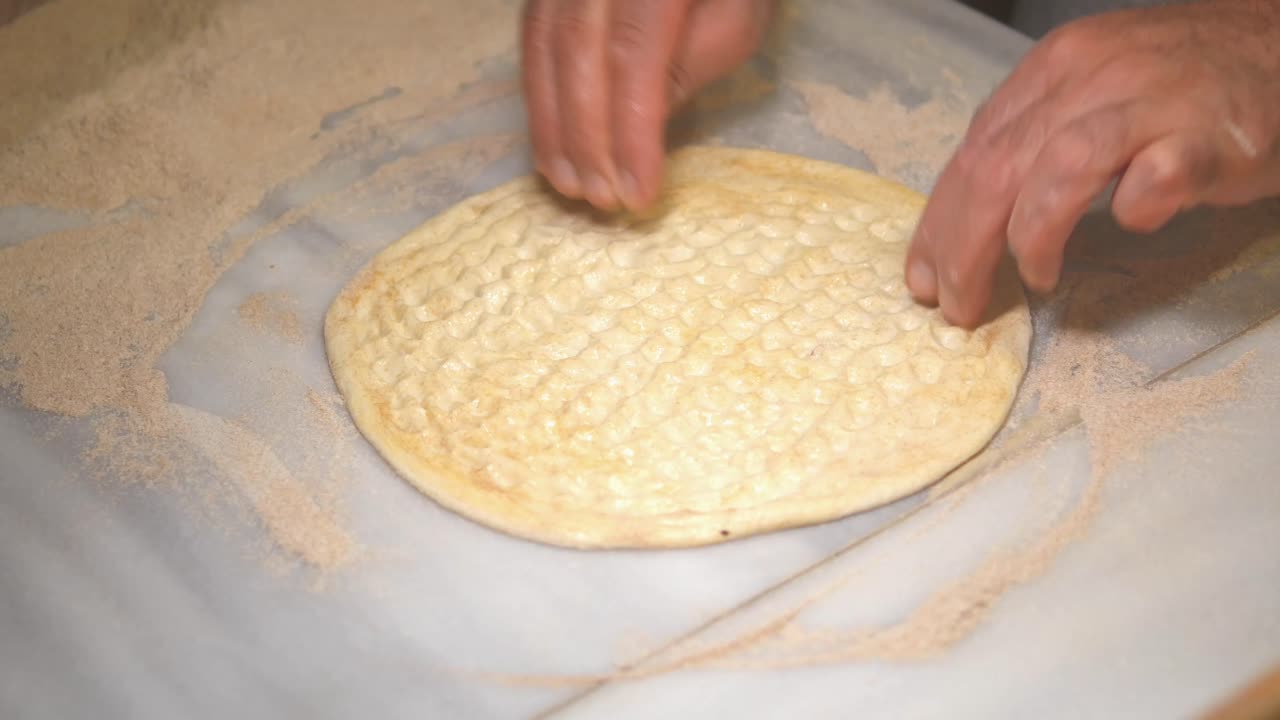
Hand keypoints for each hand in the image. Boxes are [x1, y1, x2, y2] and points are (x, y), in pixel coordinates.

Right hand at [520, 0, 774, 210]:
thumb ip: (687, 68)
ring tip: (573, 186)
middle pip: (578, 50)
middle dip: (588, 136)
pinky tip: (553, 149)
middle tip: (603, 199)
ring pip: (544, 47)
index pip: (633, 52)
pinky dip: (540, 101)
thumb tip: (638, 136)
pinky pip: (533, 41)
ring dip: (554, 128)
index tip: (638, 192)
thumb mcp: (735, 22)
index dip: (631, 130)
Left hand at [905, 0, 1279, 327]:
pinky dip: (1134, 209)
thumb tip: (970, 216)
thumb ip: (1037, 139)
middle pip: (999, 167)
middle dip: (963, 247)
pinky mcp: (1207, 135)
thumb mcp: (1094, 91)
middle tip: (957, 304)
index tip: (924, 277)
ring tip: (1034, 279)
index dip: (939, 221)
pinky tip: (1131, 225)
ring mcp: (1150, 101)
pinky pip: (1155, 177)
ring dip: (1030, 238)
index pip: (974, 150)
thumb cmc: (1187, 81)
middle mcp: (1091, 76)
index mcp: (1054, 69)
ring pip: (1058, 170)